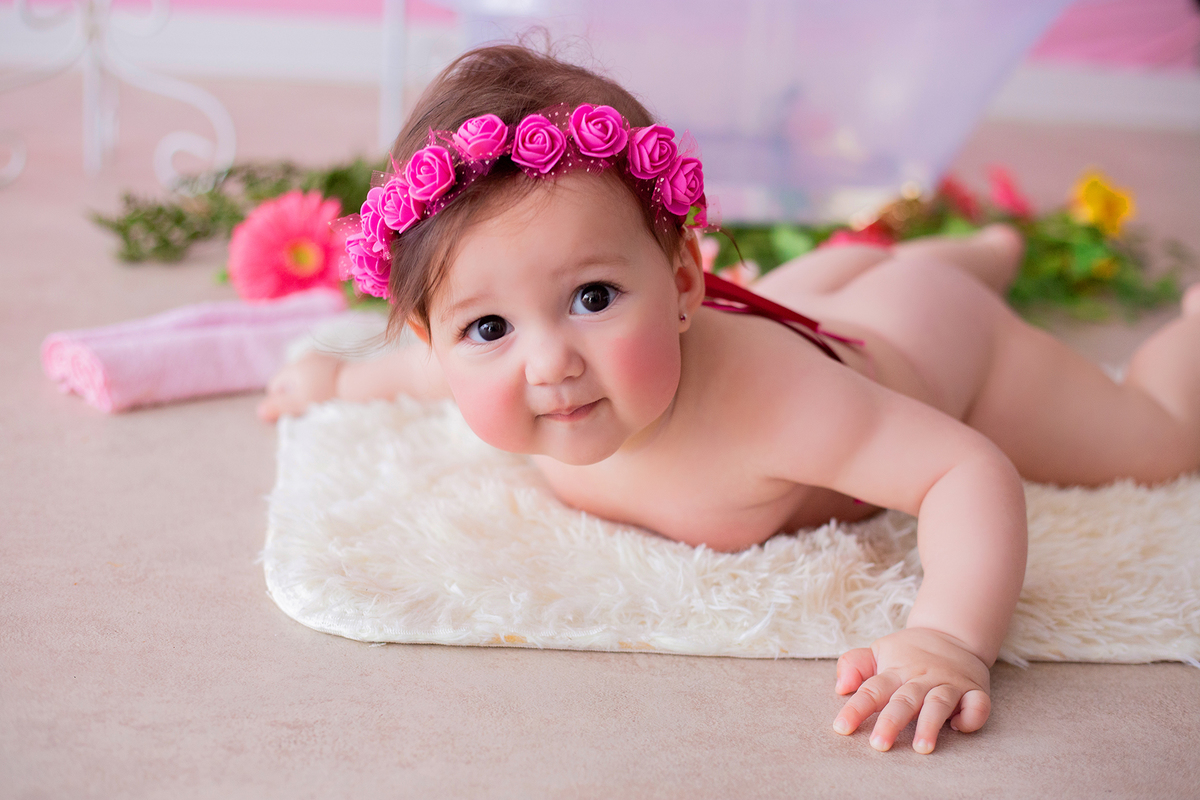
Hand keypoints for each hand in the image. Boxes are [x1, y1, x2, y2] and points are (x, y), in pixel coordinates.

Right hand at [257, 352, 342, 421]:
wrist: (359, 384)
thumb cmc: (327, 395)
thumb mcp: (300, 403)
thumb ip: (279, 407)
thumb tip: (260, 411)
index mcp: (293, 367)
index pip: (275, 385)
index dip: (279, 401)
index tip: (293, 410)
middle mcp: (305, 357)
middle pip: (289, 380)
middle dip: (294, 393)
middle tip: (307, 406)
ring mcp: (321, 357)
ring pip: (305, 376)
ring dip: (308, 387)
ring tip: (321, 399)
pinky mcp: (336, 361)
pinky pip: (320, 373)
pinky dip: (321, 382)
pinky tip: (331, 391)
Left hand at [832, 627, 990, 753]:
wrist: (951, 634)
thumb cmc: (909, 653)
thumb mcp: (878, 651)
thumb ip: (854, 665)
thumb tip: (841, 687)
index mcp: (895, 671)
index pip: (872, 690)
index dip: (856, 708)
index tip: (841, 728)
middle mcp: (921, 678)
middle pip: (904, 700)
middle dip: (891, 722)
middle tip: (878, 745)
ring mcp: (949, 684)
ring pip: (939, 704)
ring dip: (930, 725)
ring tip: (921, 748)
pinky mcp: (975, 690)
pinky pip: (977, 705)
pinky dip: (971, 717)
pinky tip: (959, 728)